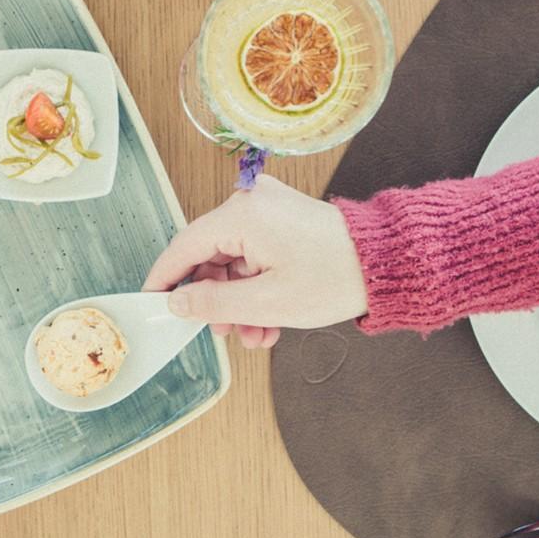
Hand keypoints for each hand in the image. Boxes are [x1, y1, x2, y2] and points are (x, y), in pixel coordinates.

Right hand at [142, 174, 369, 347]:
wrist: (387, 263)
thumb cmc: (335, 277)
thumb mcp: (266, 302)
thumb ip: (212, 303)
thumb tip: (176, 302)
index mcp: (241, 215)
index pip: (184, 247)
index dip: (165, 279)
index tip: (151, 302)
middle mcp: (251, 203)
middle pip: (210, 256)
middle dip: (216, 300)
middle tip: (223, 332)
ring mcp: (268, 210)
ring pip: (234, 261)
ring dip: (240, 301)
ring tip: (256, 334)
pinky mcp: (283, 219)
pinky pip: (254, 255)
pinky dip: (257, 286)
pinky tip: (268, 319)